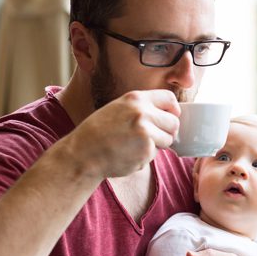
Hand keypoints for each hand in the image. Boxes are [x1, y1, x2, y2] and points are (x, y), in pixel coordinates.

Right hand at [61, 89, 179, 178]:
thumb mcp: (119, 108)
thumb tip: (170, 115)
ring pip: (168, 139)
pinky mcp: (145, 151)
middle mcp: (142, 112)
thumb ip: (142, 108)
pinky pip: (156, 154)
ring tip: (135, 145)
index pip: (170, 98)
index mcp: (136, 98)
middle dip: (167, 131)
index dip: (173, 110)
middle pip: (174, 122)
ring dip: (157, 145)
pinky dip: (145, 157)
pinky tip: (128, 154)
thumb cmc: (99, 132)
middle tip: (151, 137)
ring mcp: (145, 132)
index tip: (169, 117)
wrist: (82, 153)